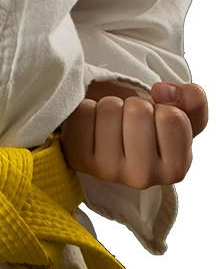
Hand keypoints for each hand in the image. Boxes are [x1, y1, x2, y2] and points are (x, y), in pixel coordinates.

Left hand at [61, 80, 207, 187]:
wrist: (110, 141)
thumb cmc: (149, 128)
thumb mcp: (180, 116)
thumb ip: (190, 99)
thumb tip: (163, 91)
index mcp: (174, 169)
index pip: (171, 116)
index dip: (162, 108)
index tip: (155, 122)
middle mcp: (143, 177)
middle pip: (137, 109)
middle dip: (134, 105)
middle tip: (131, 122)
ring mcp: (108, 170)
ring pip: (109, 107)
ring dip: (110, 105)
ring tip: (113, 123)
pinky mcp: (78, 157)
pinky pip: (82, 111)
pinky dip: (87, 108)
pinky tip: (93, 125)